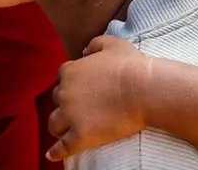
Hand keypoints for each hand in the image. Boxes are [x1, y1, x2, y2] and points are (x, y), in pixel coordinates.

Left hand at [46, 36, 151, 161]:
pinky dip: (56, 151)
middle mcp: (65, 93)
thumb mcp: (112, 44)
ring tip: (66, 130)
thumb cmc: (131, 66)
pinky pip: (62, 147)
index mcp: (71, 71)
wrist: (144, 89)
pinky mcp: (80, 136)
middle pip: (57, 99)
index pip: (62, 77)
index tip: (81, 88)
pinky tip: (53, 154)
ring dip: (60, 125)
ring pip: (54, 124)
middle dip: (66, 102)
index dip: (71, 82)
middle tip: (80, 107)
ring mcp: (71, 116)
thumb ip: (94, 44)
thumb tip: (84, 52)